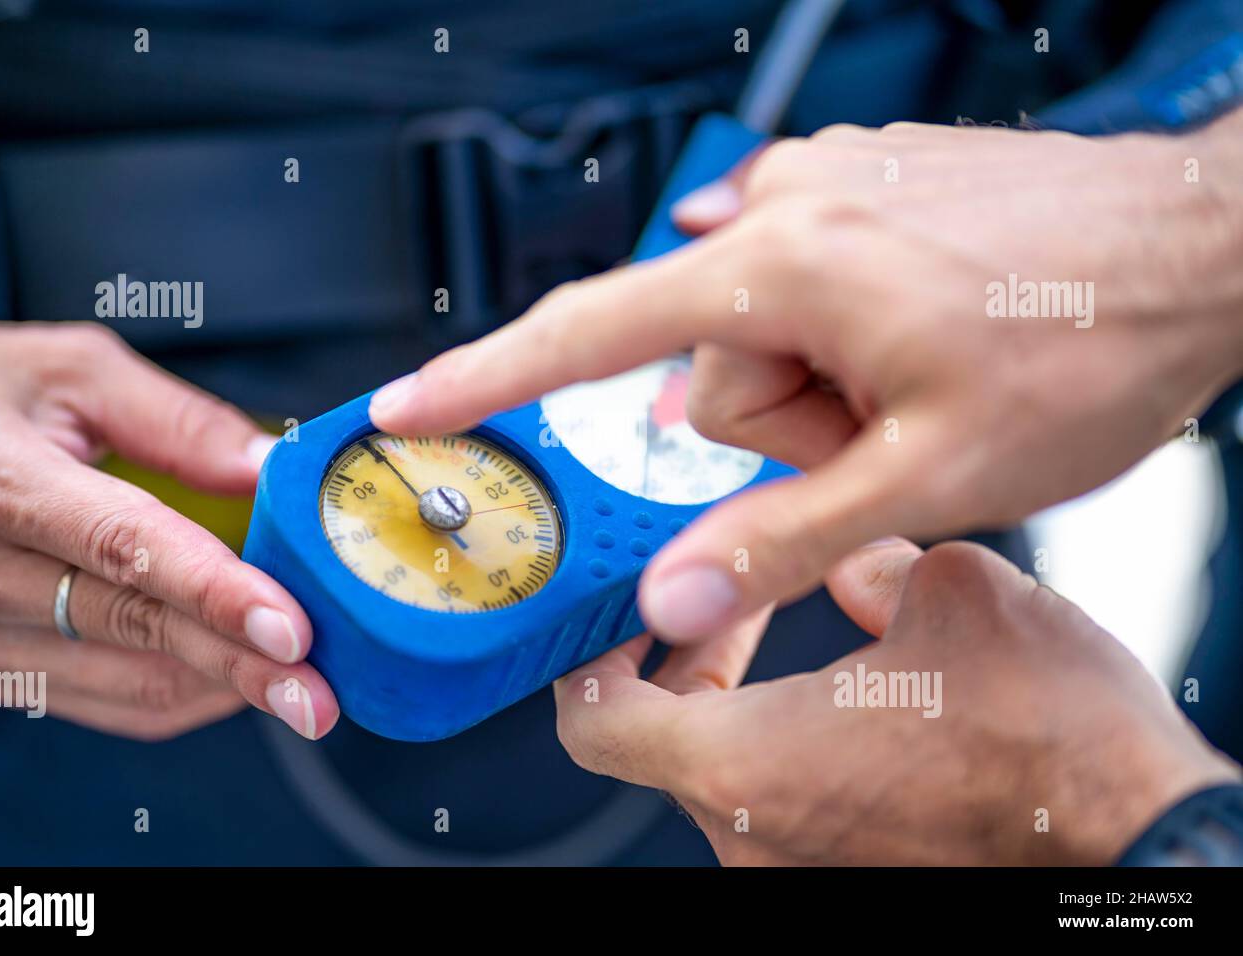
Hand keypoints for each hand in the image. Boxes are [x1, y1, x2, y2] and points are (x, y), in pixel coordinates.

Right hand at [0, 320, 338, 739]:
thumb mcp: (68, 369)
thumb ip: (178, 421)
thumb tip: (271, 469)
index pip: (126, 549)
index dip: (217, 593)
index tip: (293, 628)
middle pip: (138, 628)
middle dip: (244, 665)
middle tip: (324, 693)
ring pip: (124, 681)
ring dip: (220, 688)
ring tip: (299, 689)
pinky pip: (98, 703)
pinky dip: (176, 698)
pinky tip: (230, 682)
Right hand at [368, 112, 1242, 642]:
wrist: (1203, 245)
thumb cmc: (1090, 338)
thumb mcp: (931, 472)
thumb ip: (782, 536)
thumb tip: (673, 590)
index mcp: (782, 269)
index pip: (587, 333)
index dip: (483, 380)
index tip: (407, 405)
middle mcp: (784, 208)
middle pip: (705, 370)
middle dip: (779, 431)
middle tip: (882, 436)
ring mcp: (824, 188)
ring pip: (759, 335)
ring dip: (822, 389)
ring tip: (919, 385)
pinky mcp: (858, 184)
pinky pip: (798, 283)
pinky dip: (835, 334)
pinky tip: (910, 334)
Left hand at [554, 539, 1239, 864]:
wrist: (1137, 830)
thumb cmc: (1047, 733)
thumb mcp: (946, 590)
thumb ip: (862, 565)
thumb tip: (849, 567)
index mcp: (742, 763)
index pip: (594, 723)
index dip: (590, 662)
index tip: (617, 621)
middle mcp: (751, 833)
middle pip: (654, 744)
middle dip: (683, 660)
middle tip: (729, 605)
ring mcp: (795, 867)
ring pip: (721, 772)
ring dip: (739, 699)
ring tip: (800, 632)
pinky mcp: (843, 875)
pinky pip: (779, 804)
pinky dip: (786, 744)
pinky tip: (854, 694)